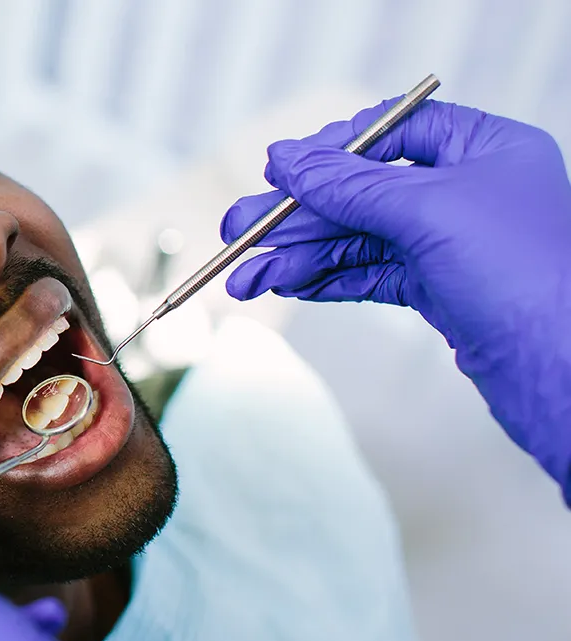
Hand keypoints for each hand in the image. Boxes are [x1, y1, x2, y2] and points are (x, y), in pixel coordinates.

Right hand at [220, 99, 570, 501]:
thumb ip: (350, 185)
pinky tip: (283, 286)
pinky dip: (323, 280)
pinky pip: (368, 275)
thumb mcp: (427, 210)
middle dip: (296, 217)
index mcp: (487, 149)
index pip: (394, 130)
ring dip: (297, 258)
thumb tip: (287, 160)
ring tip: (243, 279)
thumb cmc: (526, 275)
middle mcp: (472, 192)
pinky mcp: (442, 292)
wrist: (567, 374)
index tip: (280, 172)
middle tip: (238, 233)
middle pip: (363, 191)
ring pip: (358, 240)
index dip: (333, 150)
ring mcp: (456, 244)